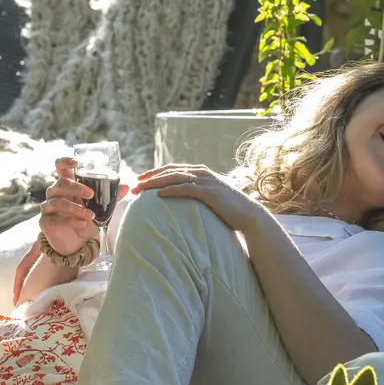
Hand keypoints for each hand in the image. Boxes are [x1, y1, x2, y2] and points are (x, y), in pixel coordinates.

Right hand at [14, 156, 128, 303]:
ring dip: (76, 208)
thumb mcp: (100, 207)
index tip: (76, 162)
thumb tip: (126, 186)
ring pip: (58, 202)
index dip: (65, 161)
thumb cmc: (86, 218)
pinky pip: (55, 219)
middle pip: (61, 183)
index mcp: (67, 185)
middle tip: (92, 194)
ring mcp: (48, 207)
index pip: (60, 167)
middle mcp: (55, 193)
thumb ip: (111, 196)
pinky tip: (81, 224)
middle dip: (77, 188)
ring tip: (91, 215)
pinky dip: (70, 221)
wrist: (77, 243)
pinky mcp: (45, 222)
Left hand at [131, 163, 265, 233]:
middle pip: (170, 171)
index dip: (154, 173)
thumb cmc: (228, 210)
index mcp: (200, 172)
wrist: (248, 215)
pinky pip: (186, 188)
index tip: (139, 179)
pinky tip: (159, 195)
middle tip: (134, 183)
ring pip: (175, 177)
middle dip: (150, 176)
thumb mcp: (209, 198)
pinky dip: (171, 189)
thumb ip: (196, 194)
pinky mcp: (209, 192)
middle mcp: (202, 173)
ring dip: (156, 182)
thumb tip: (180, 200)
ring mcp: (206, 181)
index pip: (172, 169)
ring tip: (141, 188)